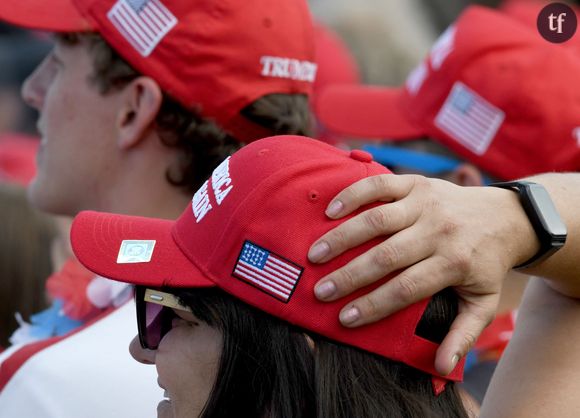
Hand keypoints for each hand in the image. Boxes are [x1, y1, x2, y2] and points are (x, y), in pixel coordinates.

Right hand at [308, 174, 537, 374]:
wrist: (504, 217)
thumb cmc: (485, 264)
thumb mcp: (483, 302)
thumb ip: (463, 334)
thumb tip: (442, 368)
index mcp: (454, 262)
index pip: (406, 287)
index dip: (374, 304)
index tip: (345, 318)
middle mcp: (440, 230)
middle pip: (387, 255)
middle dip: (349, 275)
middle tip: (320, 291)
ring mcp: (427, 202)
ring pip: (378, 219)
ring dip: (343, 237)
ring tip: (315, 254)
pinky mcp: (417, 183)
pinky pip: (381, 185)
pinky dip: (353, 194)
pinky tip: (330, 211)